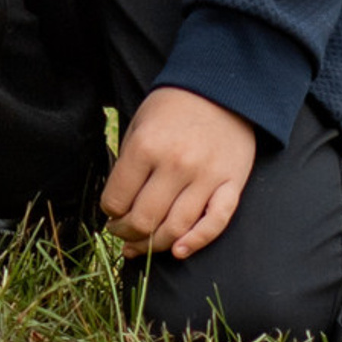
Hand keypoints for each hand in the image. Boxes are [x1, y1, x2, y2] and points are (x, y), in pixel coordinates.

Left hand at [102, 87, 256, 260]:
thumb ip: (128, 162)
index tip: (110, 213)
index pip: (117, 198)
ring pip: (175, 228)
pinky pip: (214, 223)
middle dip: (126, 234)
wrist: (221, 90)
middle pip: (144, 219)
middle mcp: (175, 164)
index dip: (109, 212)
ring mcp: (205, 177)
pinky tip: (178, 251)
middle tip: (121, 234)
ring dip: (153, 245)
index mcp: (146, 146)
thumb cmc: (172, 108)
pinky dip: (196, 242)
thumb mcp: (139, 124)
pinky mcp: (231, 185)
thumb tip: (116, 203)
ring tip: (140, 248)